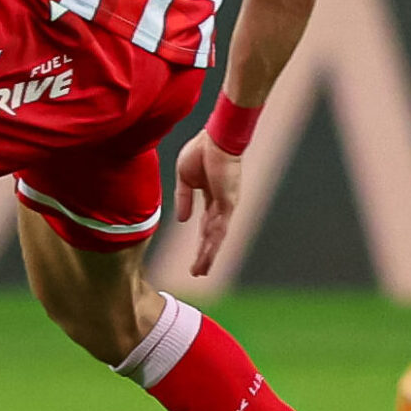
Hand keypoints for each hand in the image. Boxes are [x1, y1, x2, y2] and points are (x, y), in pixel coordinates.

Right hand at [173, 135, 242, 276]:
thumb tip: (183, 220)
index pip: (205, 225)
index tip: (195, 257)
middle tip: (198, 271)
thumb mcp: (184, 178)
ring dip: (208, 255)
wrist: (215, 139)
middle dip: (204, 254)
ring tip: (200, 271)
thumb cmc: (201, 151)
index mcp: (211, 196)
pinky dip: (213, 243)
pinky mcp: (228, 203)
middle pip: (211, 235)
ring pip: (216, 237)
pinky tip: (206, 255)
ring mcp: (226, 205)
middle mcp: (221, 204)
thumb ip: (183, 199)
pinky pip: (219, 228)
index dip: (200, 242)